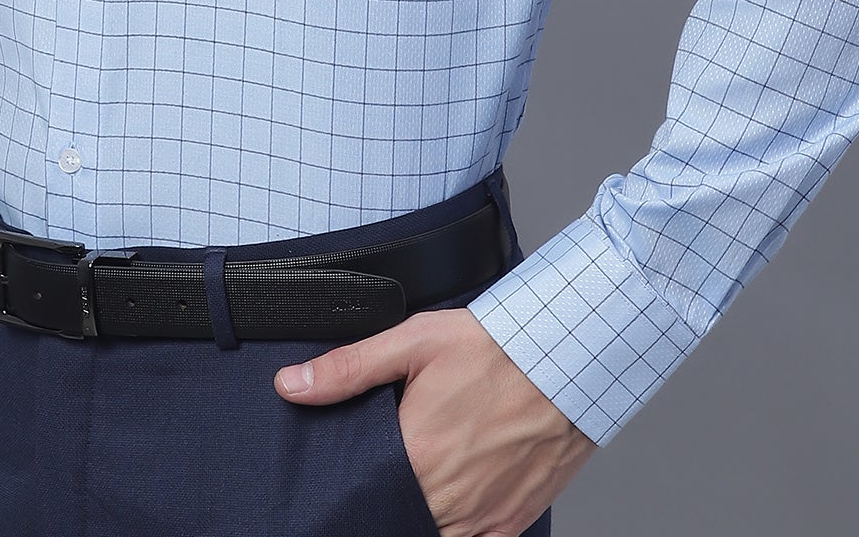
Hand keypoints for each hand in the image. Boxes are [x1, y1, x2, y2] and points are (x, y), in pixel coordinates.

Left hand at [275, 308, 593, 535]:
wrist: (567, 356)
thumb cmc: (495, 347)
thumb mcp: (414, 341)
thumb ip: (348, 368)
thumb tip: (291, 385)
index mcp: (417, 455)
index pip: (362, 495)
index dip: (349, 490)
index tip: (343, 481)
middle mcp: (447, 496)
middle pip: (396, 515)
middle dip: (382, 500)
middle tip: (386, 473)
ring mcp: (482, 516)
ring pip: (431, 533)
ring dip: (416, 515)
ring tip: (414, 485)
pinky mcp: (511, 522)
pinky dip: (455, 534)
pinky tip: (445, 512)